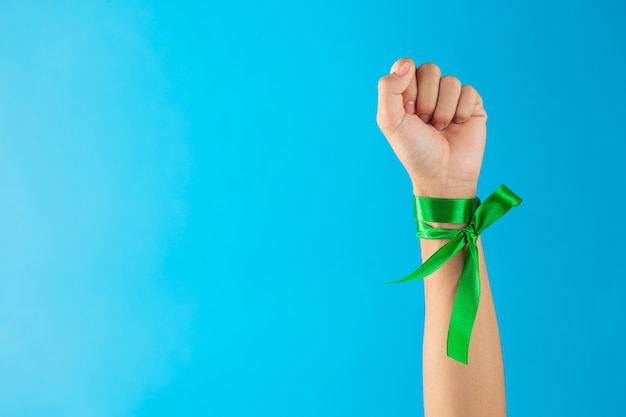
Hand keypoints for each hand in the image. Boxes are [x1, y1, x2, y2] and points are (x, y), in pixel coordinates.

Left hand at [376, 58, 486, 197]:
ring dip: (442, 110)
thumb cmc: (414, 149)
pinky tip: (457, 126)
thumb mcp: (390, 121)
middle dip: (425, 100)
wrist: (441, 174)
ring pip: (450, 81)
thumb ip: (388, 89)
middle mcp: (428, 90)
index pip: (405, 65)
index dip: (407, 86)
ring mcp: (450, 96)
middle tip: (423, 122)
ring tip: (439, 128)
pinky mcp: (471, 103)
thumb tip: (407, 65)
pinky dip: (460, 112)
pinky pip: (468, 91)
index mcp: (406, 91)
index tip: (407, 111)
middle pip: (429, 69)